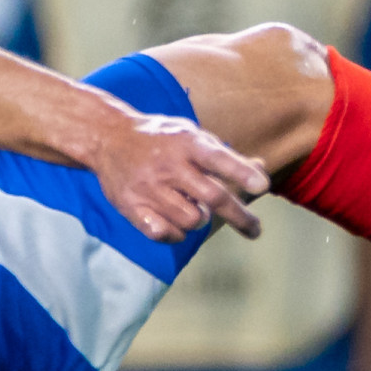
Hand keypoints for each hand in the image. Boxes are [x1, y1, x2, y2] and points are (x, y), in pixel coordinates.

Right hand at [90, 109, 269, 245]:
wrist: (108, 138)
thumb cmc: (161, 139)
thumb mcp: (192, 136)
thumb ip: (225, 157)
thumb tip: (261, 171)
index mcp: (186, 143)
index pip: (217, 158)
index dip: (241, 172)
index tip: (262, 186)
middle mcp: (168, 165)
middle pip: (212, 197)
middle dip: (239, 217)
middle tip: (255, 230)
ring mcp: (148, 187)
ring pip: (192, 220)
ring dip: (201, 220)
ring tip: (194, 208)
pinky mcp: (131, 207)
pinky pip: (164, 233)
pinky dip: (176, 234)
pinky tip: (175, 223)